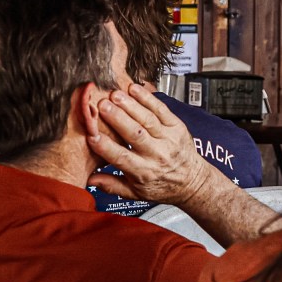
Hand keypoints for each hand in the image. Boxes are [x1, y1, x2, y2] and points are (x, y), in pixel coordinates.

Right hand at [85, 84, 208, 204]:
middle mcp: (157, 155)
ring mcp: (168, 139)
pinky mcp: (177, 127)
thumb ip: (111, 185)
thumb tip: (89, 180)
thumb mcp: (135, 193)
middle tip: (101, 106)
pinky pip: (161, 110)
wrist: (193, 181)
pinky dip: (148, 98)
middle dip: (117, 119)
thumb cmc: (161, 185)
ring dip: (130, 105)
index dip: (106, 147)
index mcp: (144, 172)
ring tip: (114, 95)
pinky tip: (134, 89)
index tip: (92, 135)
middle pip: (135, 134)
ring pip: (147, 119)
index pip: (122, 158)